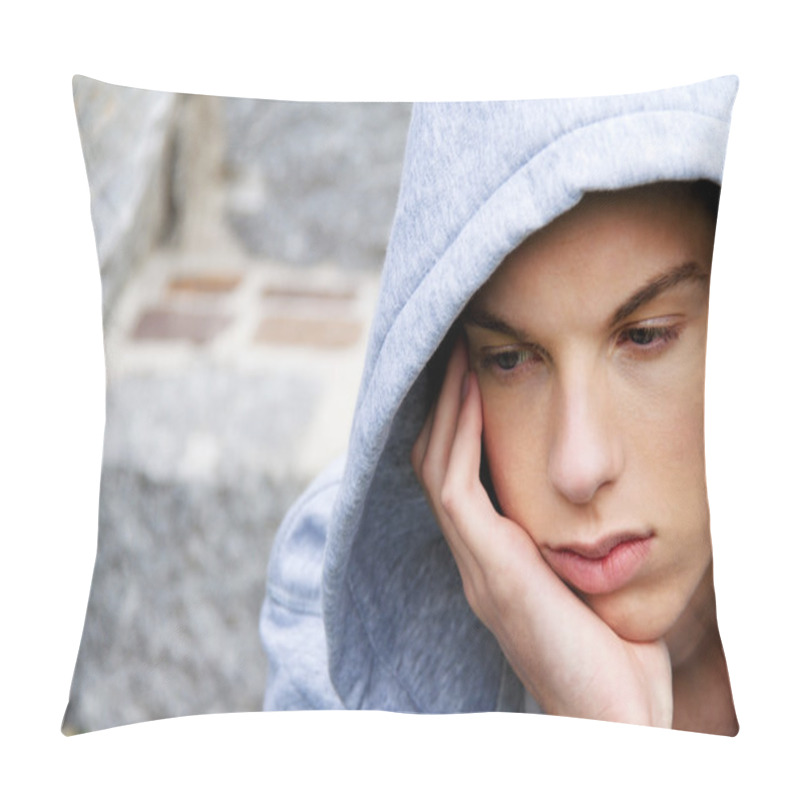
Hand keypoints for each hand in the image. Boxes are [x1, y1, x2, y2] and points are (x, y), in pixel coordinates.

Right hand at [411, 337, 672, 726]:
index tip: (467, 377)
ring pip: (437, 467)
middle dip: (440, 406)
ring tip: (457, 358)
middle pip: (433, 465)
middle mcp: (471, 559)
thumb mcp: (582, 581)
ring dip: (446, 408)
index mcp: (490, 561)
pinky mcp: (490, 570)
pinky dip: (461, 435)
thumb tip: (581, 494)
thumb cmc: (610, 653)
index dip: (453, 427)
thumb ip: (564, 542)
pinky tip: (473, 394)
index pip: (454, 481)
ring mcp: (474, 565)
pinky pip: (457, 488)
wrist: (611, 717)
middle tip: (452, 353)